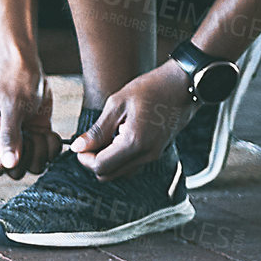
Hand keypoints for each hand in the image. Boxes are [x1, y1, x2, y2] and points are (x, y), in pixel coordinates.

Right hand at [0, 66, 62, 179]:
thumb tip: (9, 165)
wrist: (28, 68)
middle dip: (29, 158)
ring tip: (43, 134)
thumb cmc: (16, 83)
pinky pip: (47, 155)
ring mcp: (22, 141)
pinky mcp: (37, 137)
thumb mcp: (13, 108)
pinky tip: (51, 133)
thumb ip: (9, 137)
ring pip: (33, 166)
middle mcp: (3, 142)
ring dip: (43, 153)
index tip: (19, 150)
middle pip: (15, 172)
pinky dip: (52, 148)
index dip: (7, 166)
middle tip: (34, 138)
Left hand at [72, 61, 196, 182]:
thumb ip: (97, 130)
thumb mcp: (117, 104)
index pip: (101, 167)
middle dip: (94, 161)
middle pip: (109, 175)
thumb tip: (77, 148)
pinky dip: (120, 156)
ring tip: (106, 134)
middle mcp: (146, 155)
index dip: (84, 159)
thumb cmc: (150, 89)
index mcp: (134, 143)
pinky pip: (132, 164)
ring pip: (120, 172)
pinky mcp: (157, 152)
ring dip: (107, 159)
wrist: (183, 85)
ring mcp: (154, 156)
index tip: (79, 145)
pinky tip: (118, 134)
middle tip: (90, 140)